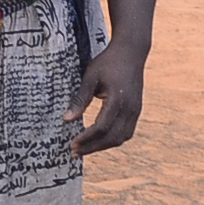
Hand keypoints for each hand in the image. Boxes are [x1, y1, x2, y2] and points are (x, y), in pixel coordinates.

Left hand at [66, 41, 145, 155]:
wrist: (131, 52)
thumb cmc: (108, 62)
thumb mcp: (90, 78)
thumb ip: (80, 100)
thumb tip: (67, 120)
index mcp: (118, 100)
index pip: (101, 127)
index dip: (86, 139)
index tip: (72, 144)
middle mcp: (130, 109)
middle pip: (111, 137)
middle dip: (92, 147)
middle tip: (74, 152)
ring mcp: (135, 111)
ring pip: (120, 138)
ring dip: (102, 146)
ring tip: (84, 149)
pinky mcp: (136, 111)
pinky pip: (126, 132)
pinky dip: (113, 139)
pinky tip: (99, 140)